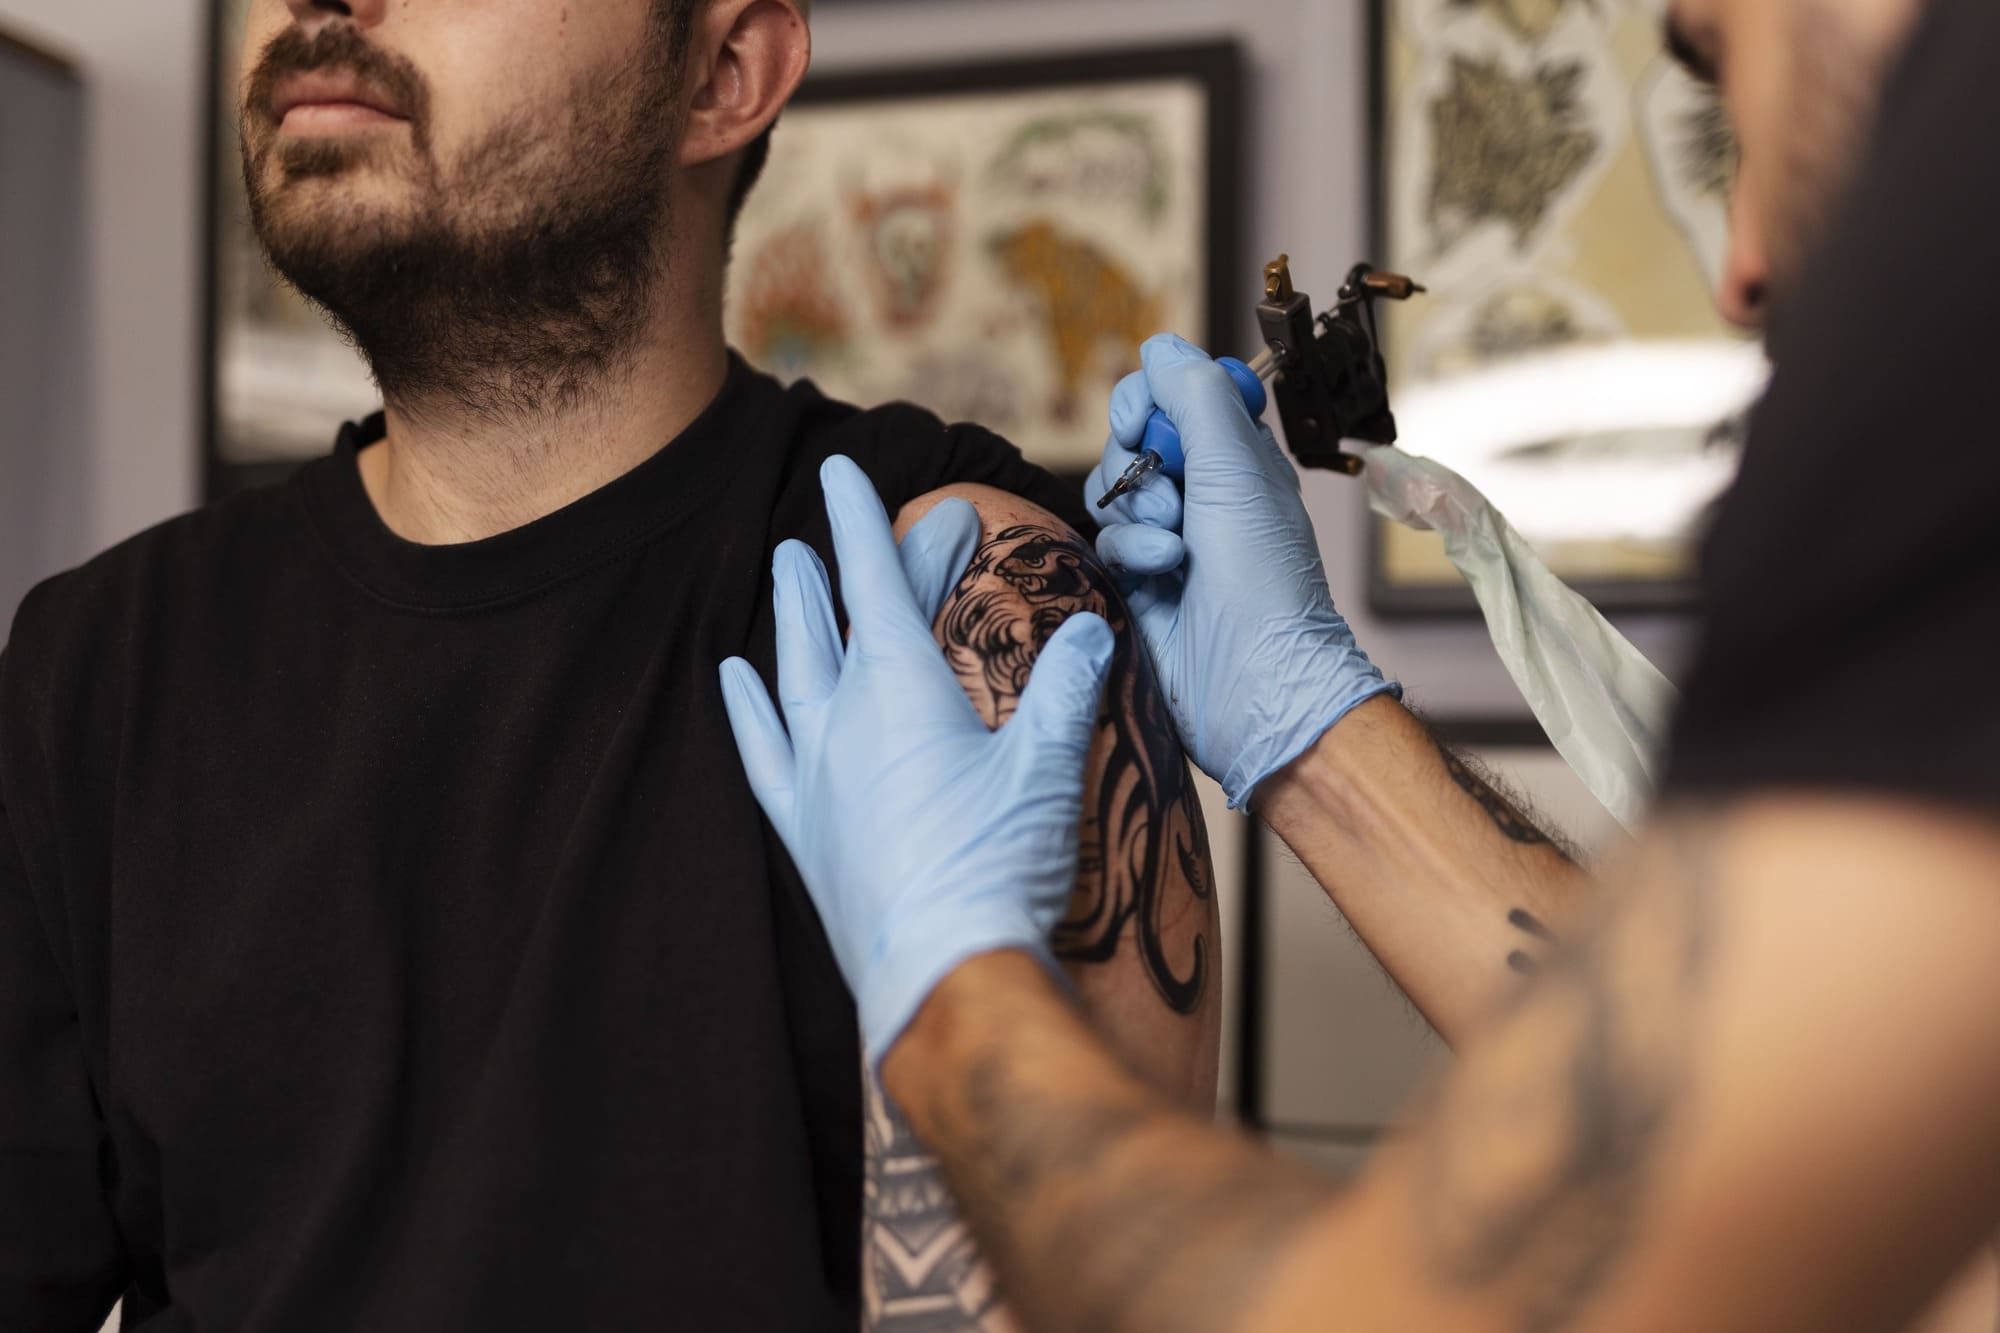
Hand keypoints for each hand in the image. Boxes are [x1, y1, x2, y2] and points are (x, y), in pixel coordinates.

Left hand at [720, 456, 1116, 1066]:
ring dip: (793, 613)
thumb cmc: (1000, 866)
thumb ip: (1067, 687)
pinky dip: (746, 708)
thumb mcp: (1047, 764)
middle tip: (883, 529)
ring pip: (792, 669)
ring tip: (786, 567)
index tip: (843, 469)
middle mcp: (842, 720)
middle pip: (845, 617)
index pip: (877, 580)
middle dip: (861, 561)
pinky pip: (760, 749)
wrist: (945, 975)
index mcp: (900, 689)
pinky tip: (734, 679)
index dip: (865, 519)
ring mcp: (814, 774)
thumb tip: (1094, 630)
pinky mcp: (802, 828)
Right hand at [1085, 333, 1399, 807]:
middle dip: (1137, 463)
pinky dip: (1131, 552)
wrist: (1253, 677)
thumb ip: (1193, 395)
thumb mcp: (1235, 466)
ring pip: (1111, 491)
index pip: (1173, 395)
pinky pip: (1106, 541)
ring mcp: (1167, 539)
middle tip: (1171, 497)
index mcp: (1236, 457)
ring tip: (1173, 545)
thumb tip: (1158, 346)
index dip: (1150, 400)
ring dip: (1136, 512)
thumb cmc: (1262, 572)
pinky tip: (1161, 575)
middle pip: (1131, 441)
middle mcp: (1202, 492)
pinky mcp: (1137, 583)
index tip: (1144, 421)